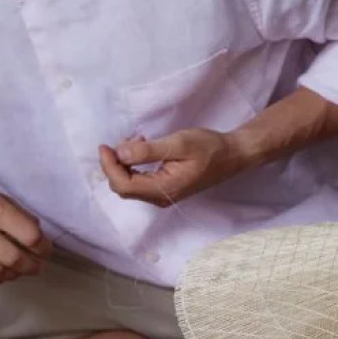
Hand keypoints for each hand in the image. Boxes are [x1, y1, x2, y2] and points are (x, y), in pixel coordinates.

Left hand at [100, 129, 240, 206]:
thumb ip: (148, 150)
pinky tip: (143, 148)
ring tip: (137, 141)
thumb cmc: (209, 148)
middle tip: (122, 141)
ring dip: (124, 163)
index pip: (123, 184)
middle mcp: (161, 197)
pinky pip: (140, 181)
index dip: (108, 166)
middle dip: (115, 164)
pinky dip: (134, 165)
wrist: (234, 155)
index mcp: (164, 188)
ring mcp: (163, 195)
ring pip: (130, 184)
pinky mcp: (166, 189)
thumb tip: (119, 153)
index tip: (105, 146)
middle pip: (123, 186)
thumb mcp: (178, 144)